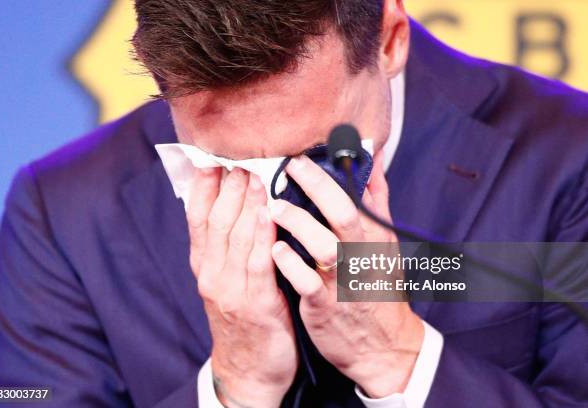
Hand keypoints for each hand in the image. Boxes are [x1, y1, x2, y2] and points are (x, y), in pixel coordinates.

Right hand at [188, 168, 297, 407]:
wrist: (249, 370)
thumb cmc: (242, 317)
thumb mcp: (225, 279)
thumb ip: (227, 245)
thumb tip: (234, 204)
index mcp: (204, 265)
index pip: (198, 218)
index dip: (204, 188)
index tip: (212, 160)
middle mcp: (211, 273)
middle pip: (216, 221)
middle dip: (228, 187)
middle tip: (241, 157)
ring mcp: (231, 289)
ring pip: (236, 237)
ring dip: (245, 204)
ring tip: (256, 175)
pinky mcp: (256, 304)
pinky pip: (258, 264)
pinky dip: (262, 237)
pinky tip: (269, 214)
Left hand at [269, 152, 424, 397]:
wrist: (384, 347)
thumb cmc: (378, 288)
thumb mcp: (385, 245)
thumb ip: (376, 204)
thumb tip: (372, 163)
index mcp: (375, 236)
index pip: (360, 195)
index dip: (337, 168)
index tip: (310, 149)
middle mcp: (362, 254)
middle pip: (344, 212)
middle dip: (317, 185)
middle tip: (290, 165)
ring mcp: (344, 280)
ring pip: (323, 246)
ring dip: (298, 223)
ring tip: (273, 206)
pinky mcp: (326, 305)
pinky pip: (307, 282)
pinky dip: (290, 265)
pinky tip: (274, 249)